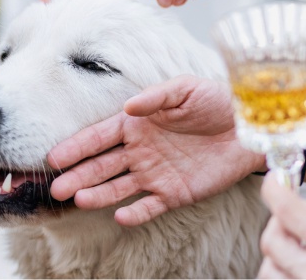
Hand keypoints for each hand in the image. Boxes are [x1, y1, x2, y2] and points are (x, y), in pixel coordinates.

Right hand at [47, 75, 264, 225]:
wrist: (251, 126)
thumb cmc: (217, 101)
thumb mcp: (186, 89)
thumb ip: (156, 97)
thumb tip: (127, 107)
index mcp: (137, 124)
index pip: (99, 137)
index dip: (77, 147)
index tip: (54, 158)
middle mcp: (140, 150)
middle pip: (101, 166)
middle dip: (77, 176)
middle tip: (56, 188)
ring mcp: (155, 174)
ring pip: (118, 187)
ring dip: (98, 194)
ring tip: (78, 200)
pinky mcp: (174, 193)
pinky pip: (150, 206)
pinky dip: (135, 213)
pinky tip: (119, 216)